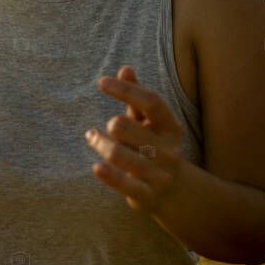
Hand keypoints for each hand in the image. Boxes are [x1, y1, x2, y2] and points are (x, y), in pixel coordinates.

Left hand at [86, 65, 184, 212]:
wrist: (173, 191)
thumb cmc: (154, 146)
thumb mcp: (149, 122)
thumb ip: (137, 97)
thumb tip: (125, 69)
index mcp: (171, 128)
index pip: (151, 102)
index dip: (126, 90)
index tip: (101, 82)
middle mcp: (169, 150)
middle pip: (127, 127)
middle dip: (111, 124)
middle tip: (102, 127)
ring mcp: (159, 174)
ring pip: (119, 154)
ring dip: (100, 144)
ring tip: (91, 137)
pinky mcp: (147, 195)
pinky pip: (124, 183)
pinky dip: (108, 174)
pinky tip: (96, 166)